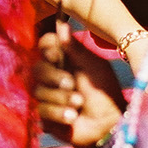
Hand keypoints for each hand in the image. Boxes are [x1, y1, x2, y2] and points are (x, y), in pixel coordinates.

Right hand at [34, 30, 124, 146]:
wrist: (109, 123)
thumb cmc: (105, 91)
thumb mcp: (94, 67)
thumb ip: (76, 49)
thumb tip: (61, 25)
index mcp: (65, 60)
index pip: (45, 46)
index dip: (46, 49)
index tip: (55, 54)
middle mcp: (53, 76)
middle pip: (37, 68)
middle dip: (53, 77)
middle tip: (71, 83)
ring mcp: (48, 96)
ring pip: (39, 91)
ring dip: (61, 98)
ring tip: (79, 104)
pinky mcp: (45, 115)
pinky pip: (41, 110)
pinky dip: (58, 113)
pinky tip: (72, 116)